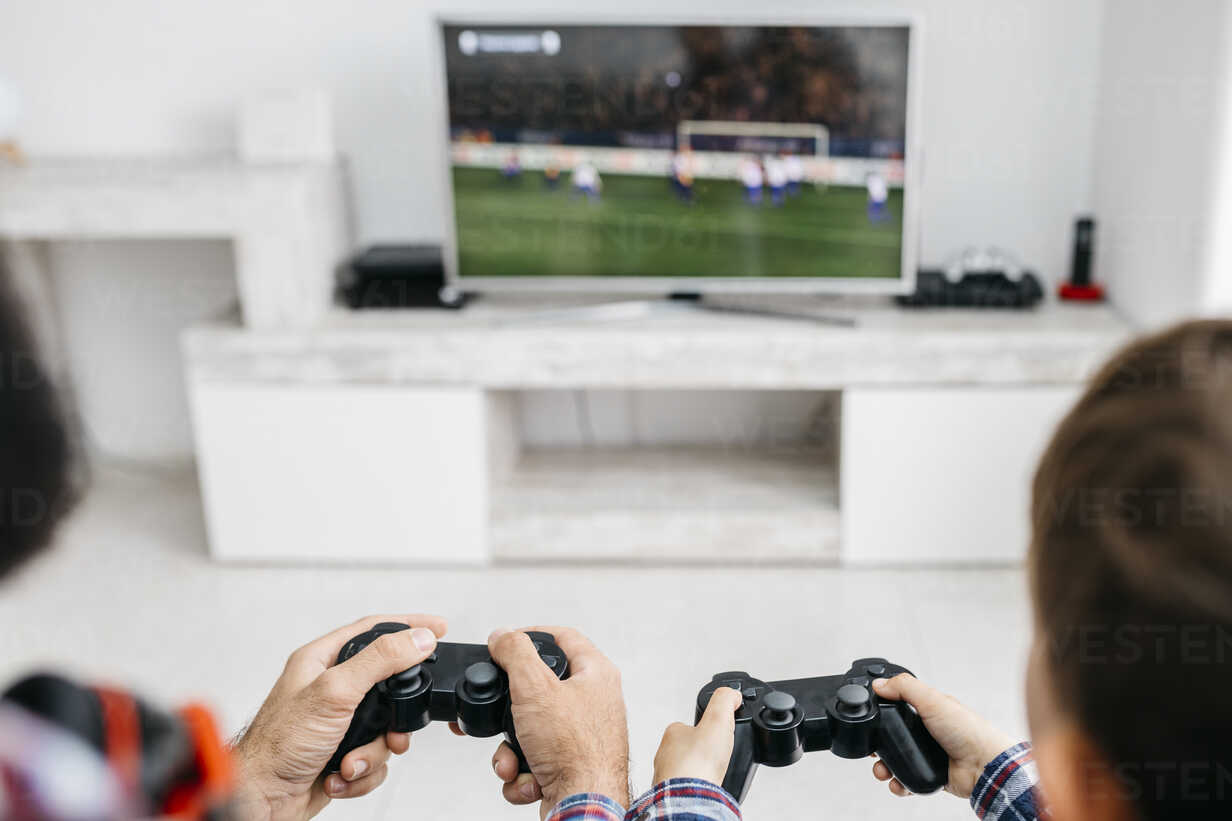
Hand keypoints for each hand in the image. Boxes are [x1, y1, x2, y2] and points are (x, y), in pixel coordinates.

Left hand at [230, 614, 446, 820]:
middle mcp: (330, 689)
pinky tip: (339, 775)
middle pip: (387, 686)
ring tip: (351, 759)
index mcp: (322, 660)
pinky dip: (362, 772)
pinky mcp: (342, 753)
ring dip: (373, 751)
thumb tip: (419, 638)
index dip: (408, 627)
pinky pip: (374, 758)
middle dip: (395, 715)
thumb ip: (380, 661)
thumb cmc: (278, 744)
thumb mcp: (335, 691)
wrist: (261, 800)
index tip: (439, 628)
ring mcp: (337, 723)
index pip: (374, 630)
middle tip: (397, 727)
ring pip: (384, 728)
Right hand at [485, 627, 629, 817]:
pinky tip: (528, 778)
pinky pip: (535, 758)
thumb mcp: (535, 689)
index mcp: (596, 674)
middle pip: (539, 689)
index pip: (563, 637)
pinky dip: (523, 771)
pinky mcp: (570, 764)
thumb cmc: (576, 750)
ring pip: (531, 729)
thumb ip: (515, 654)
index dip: (532, 635)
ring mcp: (582, 735)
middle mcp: (593, 702)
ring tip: (513, 759)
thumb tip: (503, 635)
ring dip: (512, 748)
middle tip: (500, 711)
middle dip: (510, 709)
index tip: (508, 642)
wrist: (584, 806)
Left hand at [652, 686, 741, 785]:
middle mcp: (664, 754)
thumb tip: (731, 693)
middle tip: (716, 759)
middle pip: (688, 749)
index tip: (718, 737)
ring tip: (712, 774)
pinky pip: (685, 788)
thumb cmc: (697, 763)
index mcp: (673, 734)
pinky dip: (695, 787)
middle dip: (702, 753)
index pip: (690, 725)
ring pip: (686, 769)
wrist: (688, 798)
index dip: (708, 730)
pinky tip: (705, 788)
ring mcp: (665, 775)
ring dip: (698, 771)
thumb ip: (724, 701)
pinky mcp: (670, 794)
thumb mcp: (717, 720)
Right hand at [870, 674, 1014, 798]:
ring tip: (883, 771)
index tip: (870, 721)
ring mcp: (927, 754)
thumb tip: (879, 684)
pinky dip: (899, 783)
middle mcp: (926, 733)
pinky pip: (907, 780)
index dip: (881, 715)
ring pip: (896, 760)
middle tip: (873, 750)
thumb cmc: (968, 730)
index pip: (896, 710)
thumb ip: (905, 688)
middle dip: (878, 746)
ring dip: (885, 767)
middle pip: (891, 738)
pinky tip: (897, 782)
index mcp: (927, 711)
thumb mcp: (933, 700)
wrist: (984, 766)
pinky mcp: (929, 774)